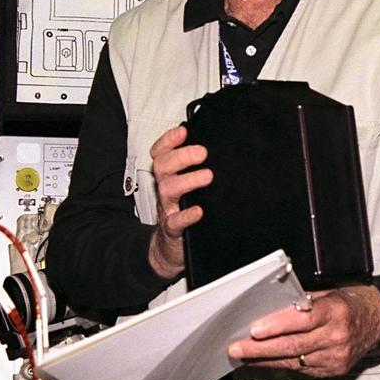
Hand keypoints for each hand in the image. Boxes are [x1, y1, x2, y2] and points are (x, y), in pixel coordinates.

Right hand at [145, 126, 211, 279]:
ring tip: (207, 176)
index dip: (168, 140)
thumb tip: (219, 148)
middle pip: (162, 166)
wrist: (170, 247)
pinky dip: (186, 215)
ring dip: (187, 180)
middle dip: (181, 156)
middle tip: (201, 152)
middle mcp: (165, 189)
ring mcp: (168, 208)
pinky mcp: (173, 229)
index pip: (160, 152)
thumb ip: (196, 170)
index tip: (183, 131)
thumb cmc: (183, 211)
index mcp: (168, 176)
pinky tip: (199, 211)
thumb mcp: (187, 187)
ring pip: (167, 189)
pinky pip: (175, 222)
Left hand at [227, 285, 379, 377]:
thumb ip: (303, 299)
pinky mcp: (335, 371)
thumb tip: (269, 304)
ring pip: (294, 361)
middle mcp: (337, 337)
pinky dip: (280, 365)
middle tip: (236, 348)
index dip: (277, 325)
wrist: (379, 320)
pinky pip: (302, 370)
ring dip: (265, 359)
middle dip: (260, 349)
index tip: (254, 329)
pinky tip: (263, 362)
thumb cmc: (349, 300)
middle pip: (293, 345)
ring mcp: (337, 357)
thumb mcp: (329, 291)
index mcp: (336, 311)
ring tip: (243, 355)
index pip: (303, 320)